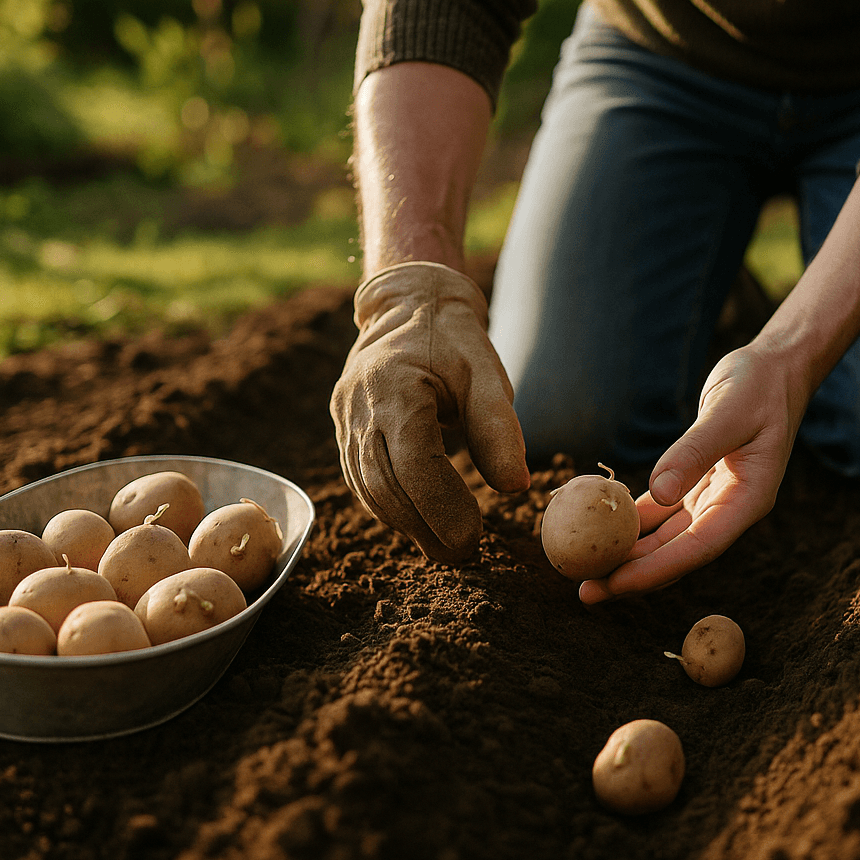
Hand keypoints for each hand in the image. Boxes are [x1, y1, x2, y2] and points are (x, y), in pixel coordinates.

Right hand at [332, 261, 529, 563]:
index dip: (440, 507)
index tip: (472, 538)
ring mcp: (344, 418)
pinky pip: (361, 477)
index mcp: (394, 386)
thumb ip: (499, 428)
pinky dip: (390, 506)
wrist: (407, 304)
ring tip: (446, 547)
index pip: (412, 462)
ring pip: (368, 487)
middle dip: (424, 527)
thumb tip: (515, 487)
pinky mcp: (344, 428)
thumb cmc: (453, 340)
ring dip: (406, 523)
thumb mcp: (486, 373)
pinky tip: (419, 522)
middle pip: (385, 484)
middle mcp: (359, 406)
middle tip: (463, 555)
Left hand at [578, 344, 807, 603]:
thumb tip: (658, 491)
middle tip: (587, 592)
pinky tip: (602, 529)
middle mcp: (731, 508)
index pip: (698, 547)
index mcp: (749, 500)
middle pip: (678, 553)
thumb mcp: (729, 412)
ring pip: (667, 538)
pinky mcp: (698, 483)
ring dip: (630, 554)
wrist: (776, 368)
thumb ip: (695, 451)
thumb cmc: (759, 386)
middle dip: (634, 574)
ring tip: (587, 569)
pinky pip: (661, 512)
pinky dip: (634, 522)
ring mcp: (714, 498)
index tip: (616, 583)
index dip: (656, 570)